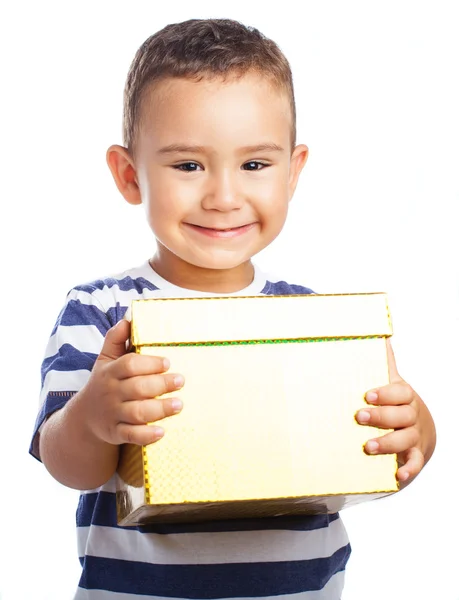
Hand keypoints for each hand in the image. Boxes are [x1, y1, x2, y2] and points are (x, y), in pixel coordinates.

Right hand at [80, 319, 183, 445]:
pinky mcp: (116, 433)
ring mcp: (112, 414)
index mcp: (110, 372)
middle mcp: (110, 393)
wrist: (84, 418)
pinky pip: (131, 436)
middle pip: (137, 388)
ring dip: (159, 409)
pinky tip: (162, 432)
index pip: (129, 365)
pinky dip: (146, 435)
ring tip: (178, 405)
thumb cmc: (104, 383)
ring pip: (136, 413)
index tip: (167, 362)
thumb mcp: (105, 359)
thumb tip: (128, 317)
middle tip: (180, 380)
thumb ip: (116, 339)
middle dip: (160, 384)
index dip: (149, 363)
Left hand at [355, 339, 431, 483]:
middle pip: (400, 415)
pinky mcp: (415, 455)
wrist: (422, 429)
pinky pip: (415, 463)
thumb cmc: (398, 402)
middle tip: (359, 416)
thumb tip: (381, 334)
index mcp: (404, 396)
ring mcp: (414, 436)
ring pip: (405, 440)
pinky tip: (397, 474)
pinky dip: (408, 469)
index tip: (367, 394)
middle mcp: (411, 416)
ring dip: (388, 444)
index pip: (400, 392)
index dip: (385, 393)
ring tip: (368, 447)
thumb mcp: (393, 382)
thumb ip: (385, 362)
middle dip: (380, 417)